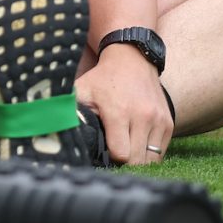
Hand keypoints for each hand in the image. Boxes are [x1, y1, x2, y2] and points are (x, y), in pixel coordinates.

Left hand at [76, 45, 173, 163]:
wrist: (132, 59)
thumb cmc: (103, 79)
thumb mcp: (81, 90)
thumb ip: (70, 111)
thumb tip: (54, 131)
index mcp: (119, 112)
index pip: (120, 155)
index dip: (110, 158)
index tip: (102, 151)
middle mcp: (143, 117)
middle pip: (137, 161)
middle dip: (123, 163)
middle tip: (112, 152)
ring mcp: (159, 120)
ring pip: (151, 160)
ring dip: (138, 159)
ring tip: (125, 147)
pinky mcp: (168, 122)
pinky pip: (161, 152)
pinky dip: (149, 153)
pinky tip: (137, 142)